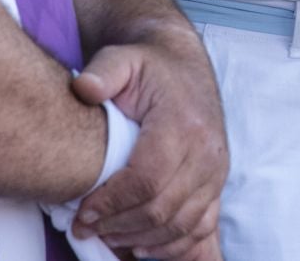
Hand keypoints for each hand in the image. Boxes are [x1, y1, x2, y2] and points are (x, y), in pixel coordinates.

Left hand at [69, 26, 227, 260]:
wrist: (181, 65)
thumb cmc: (148, 67)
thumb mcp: (122, 59)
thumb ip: (102, 72)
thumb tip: (84, 87)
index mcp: (184, 125)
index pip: (148, 180)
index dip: (112, 202)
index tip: (82, 213)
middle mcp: (208, 152)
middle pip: (163, 210)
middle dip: (119, 226)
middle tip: (85, 229)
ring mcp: (217, 171)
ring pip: (181, 225)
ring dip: (142, 240)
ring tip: (107, 237)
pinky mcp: (217, 183)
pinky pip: (202, 228)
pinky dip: (173, 247)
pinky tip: (142, 248)